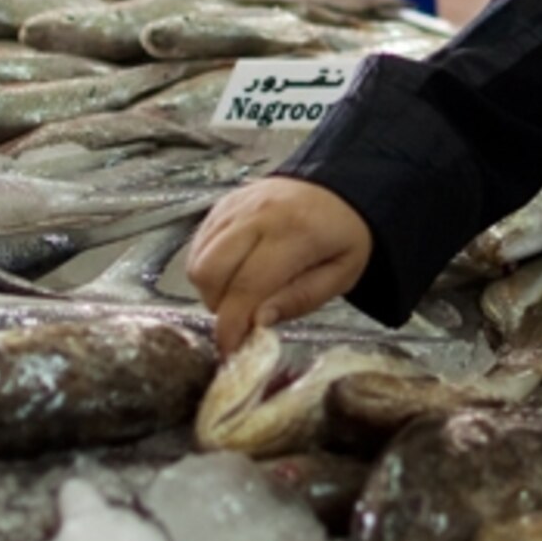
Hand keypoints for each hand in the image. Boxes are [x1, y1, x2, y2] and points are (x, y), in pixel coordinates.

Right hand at [187, 178, 374, 353]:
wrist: (340, 191)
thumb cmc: (343, 236)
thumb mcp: (341, 275)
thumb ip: (300, 299)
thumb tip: (256, 322)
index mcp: (294, 232)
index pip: (246, 285)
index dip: (231, 324)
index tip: (230, 349)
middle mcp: (258, 214)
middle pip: (209, 272)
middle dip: (218, 307)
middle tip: (240, 318)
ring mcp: (236, 206)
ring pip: (198, 260)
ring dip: (211, 289)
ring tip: (240, 295)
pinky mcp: (222, 204)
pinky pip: (198, 245)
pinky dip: (207, 268)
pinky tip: (233, 274)